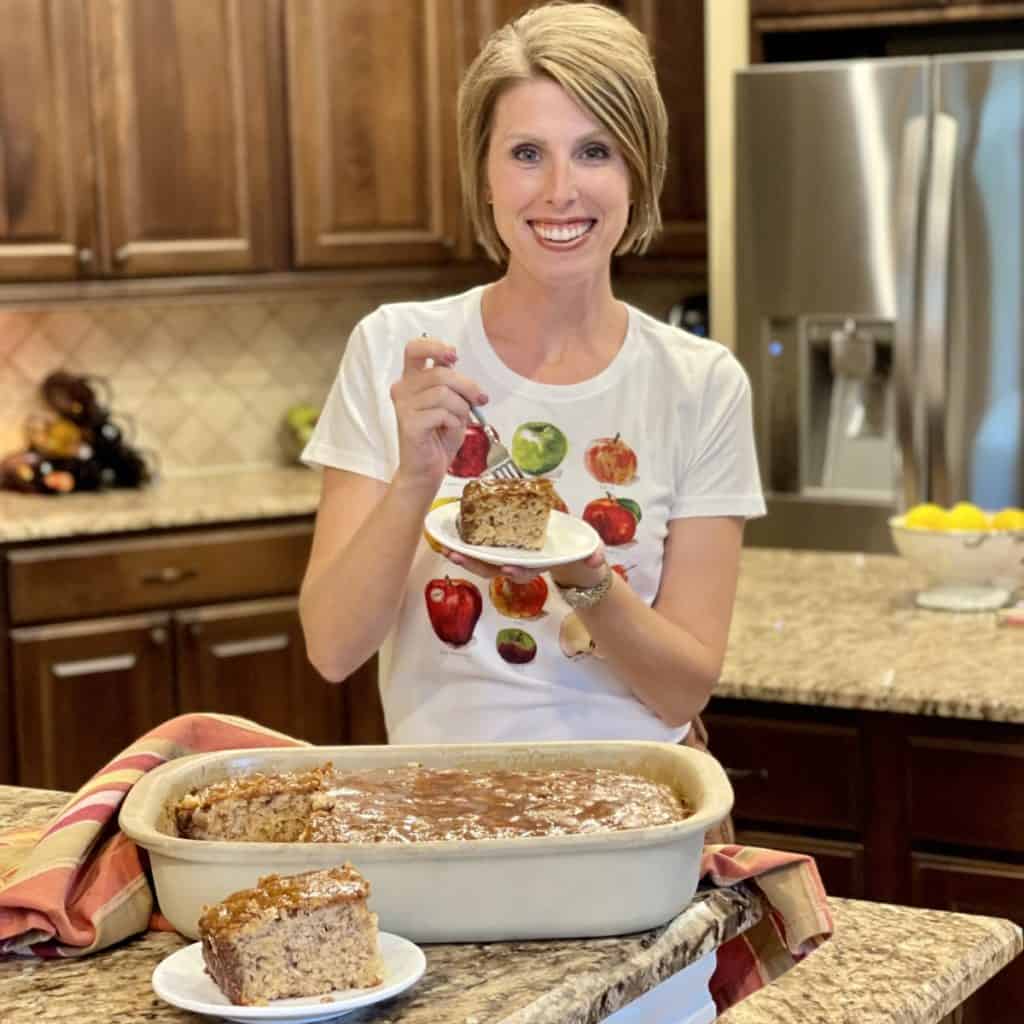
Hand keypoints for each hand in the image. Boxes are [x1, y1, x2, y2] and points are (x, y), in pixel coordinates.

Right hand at [390, 336, 487, 494]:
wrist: (427, 469)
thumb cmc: (440, 436)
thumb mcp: (453, 405)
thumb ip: (455, 387)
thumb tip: (470, 383)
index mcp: (411, 379)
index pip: (414, 348)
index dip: (435, 346)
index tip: (454, 356)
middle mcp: (402, 389)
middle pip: (440, 373)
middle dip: (467, 386)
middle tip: (481, 399)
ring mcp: (403, 406)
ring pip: (443, 393)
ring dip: (461, 408)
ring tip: (459, 421)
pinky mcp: (408, 423)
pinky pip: (441, 413)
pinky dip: (454, 422)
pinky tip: (449, 431)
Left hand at [439, 546, 607, 589]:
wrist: (572, 553)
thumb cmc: (578, 550)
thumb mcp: (589, 552)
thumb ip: (593, 554)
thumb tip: (595, 558)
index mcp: (539, 564)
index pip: (525, 570)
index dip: (516, 570)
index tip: (507, 568)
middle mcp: (520, 563)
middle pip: (494, 568)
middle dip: (475, 564)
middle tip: (457, 556)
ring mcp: (509, 556)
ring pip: (483, 561)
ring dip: (464, 556)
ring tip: (446, 548)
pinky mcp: (502, 545)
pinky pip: (480, 547)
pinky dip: (465, 543)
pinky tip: (449, 536)